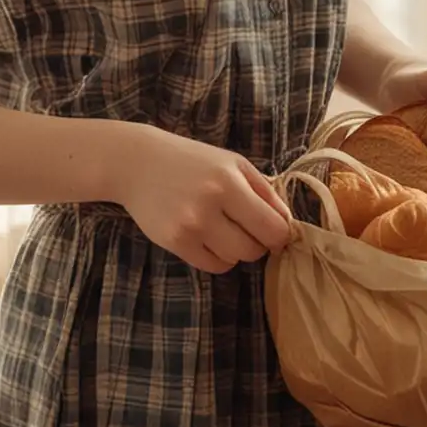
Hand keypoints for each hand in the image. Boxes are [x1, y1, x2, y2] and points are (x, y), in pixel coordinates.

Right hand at [112, 127, 294, 273]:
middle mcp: (210, 205)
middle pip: (254, 249)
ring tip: (225, 230)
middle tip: (248, 229)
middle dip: (258, 243)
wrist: (138, 162)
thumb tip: (288, 224)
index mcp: (230, 181)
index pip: (272, 227)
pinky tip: (209, 238)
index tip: (276, 232)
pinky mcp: (174, 242)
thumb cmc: (193, 161)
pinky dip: (218, 257)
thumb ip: (265, 191)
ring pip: (234, 260)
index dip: (280, 235)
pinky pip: (212, 266)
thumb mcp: (234, 163)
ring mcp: (189, 226)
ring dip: (237, 251)